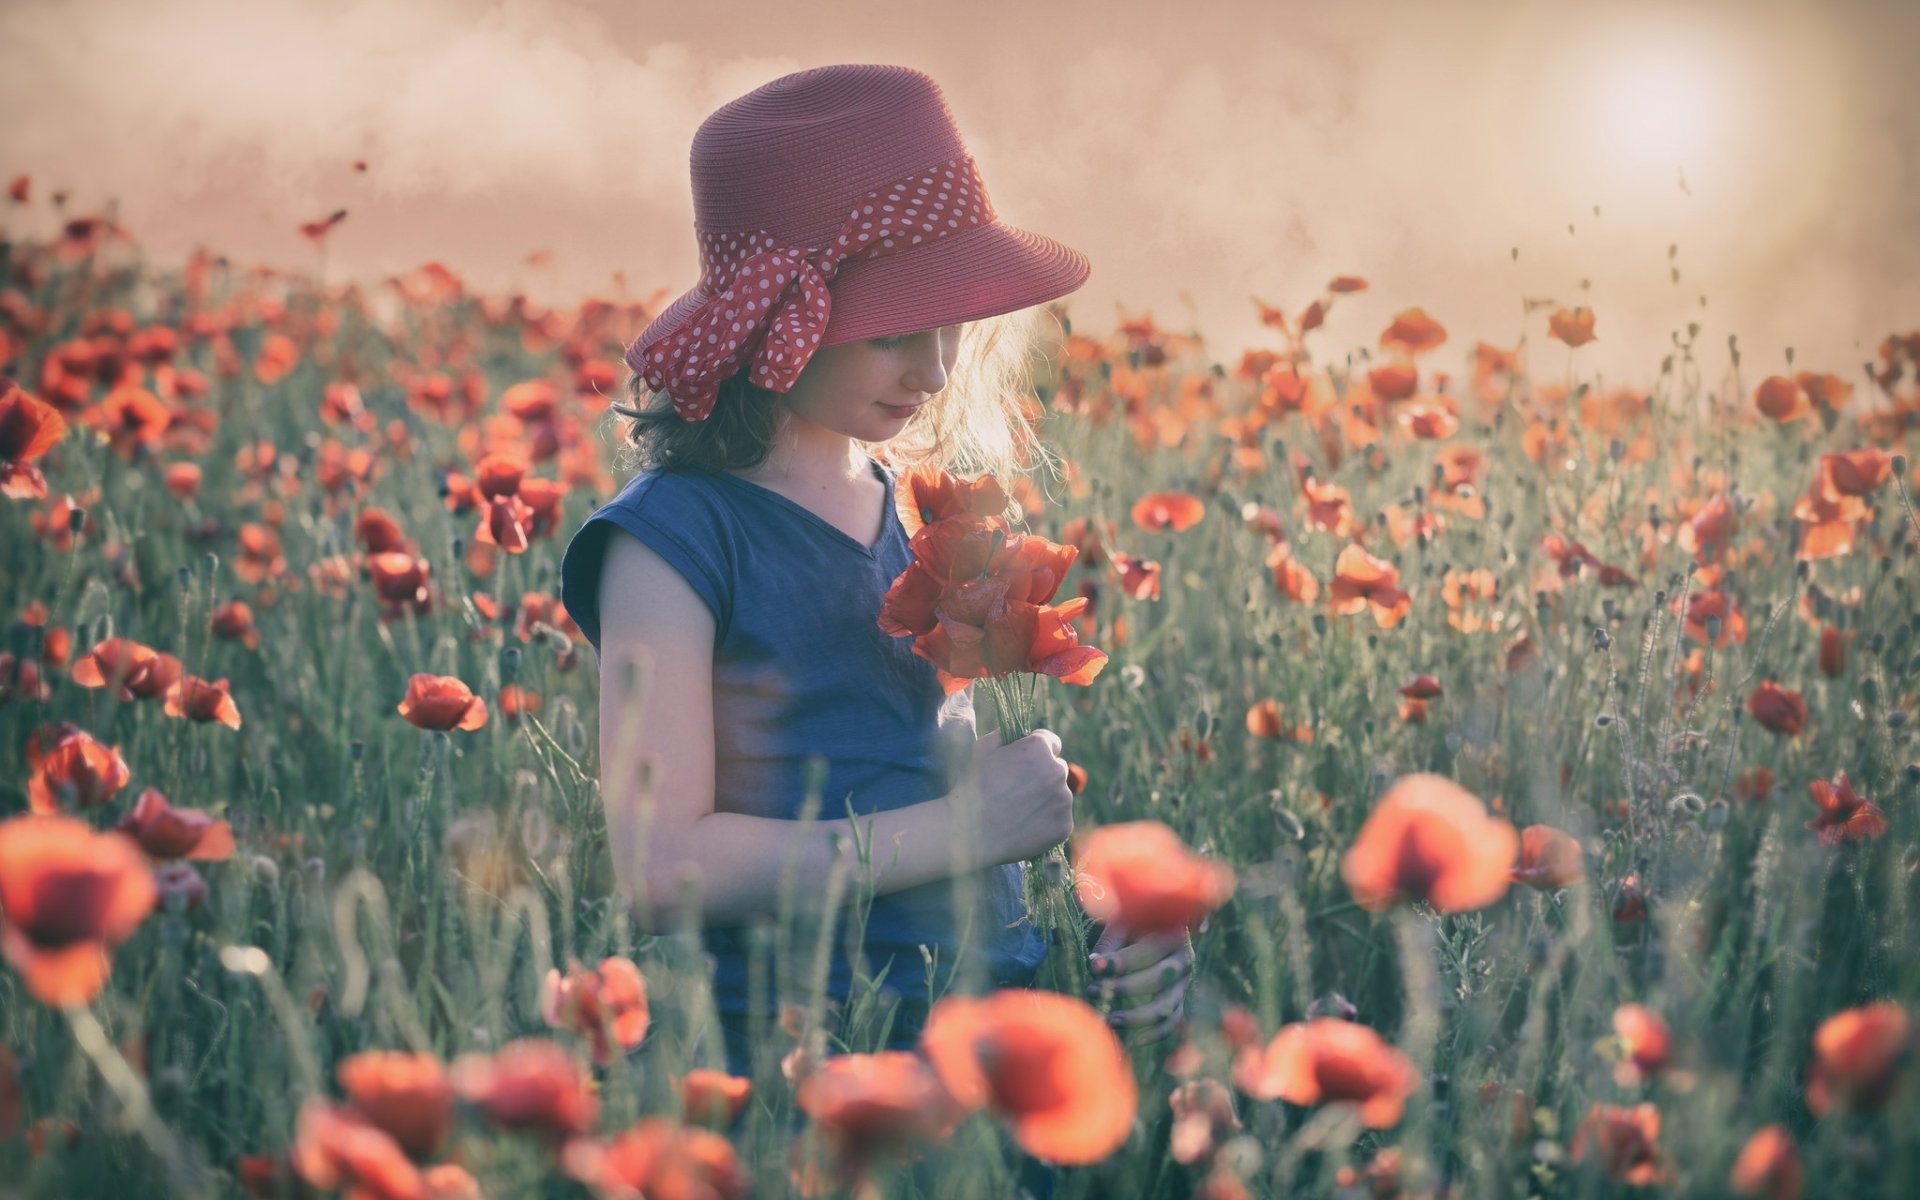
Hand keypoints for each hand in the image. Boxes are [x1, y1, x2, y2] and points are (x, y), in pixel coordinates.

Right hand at [950, 727, 1072, 865]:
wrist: (970, 834)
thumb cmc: (971, 789)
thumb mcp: (982, 750)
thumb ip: (1004, 736)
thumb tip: (1018, 735)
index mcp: (1038, 748)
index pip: (1052, 742)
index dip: (1037, 752)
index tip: (1026, 764)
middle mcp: (1057, 770)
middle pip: (1057, 768)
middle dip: (1043, 776)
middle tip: (1018, 791)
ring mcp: (1063, 800)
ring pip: (1059, 795)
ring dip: (1045, 800)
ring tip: (1017, 812)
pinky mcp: (1064, 825)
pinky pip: (1059, 819)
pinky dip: (1046, 823)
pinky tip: (1024, 827)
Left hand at [1084, 922, 1193, 1047]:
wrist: (1155, 930)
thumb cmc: (1133, 925)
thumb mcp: (1122, 923)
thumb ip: (1109, 943)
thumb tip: (1096, 966)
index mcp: (1172, 935)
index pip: (1149, 951)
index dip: (1122, 961)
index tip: (1094, 967)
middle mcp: (1184, 960)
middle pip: (1160, 979)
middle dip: (1125, 988)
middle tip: (1092, 990)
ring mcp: (1184, 984)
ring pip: (1167, 1006)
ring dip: (1137, 1017)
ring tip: (1109, 1020)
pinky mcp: (1179, 1001)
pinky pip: (1172, 1023)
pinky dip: (1154, 1034)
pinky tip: (1133, 1040)